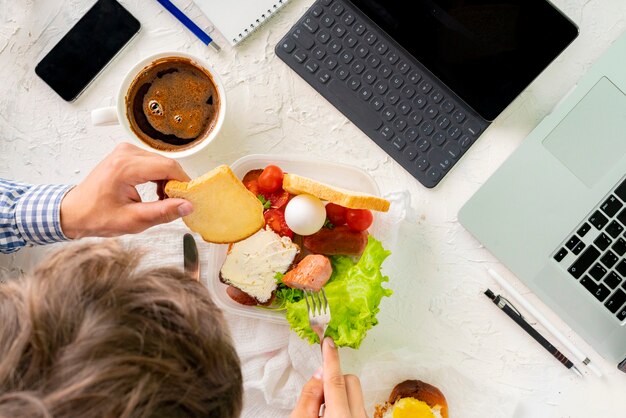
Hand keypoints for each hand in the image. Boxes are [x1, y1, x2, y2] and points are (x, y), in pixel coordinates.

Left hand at [60, 143, 192, 237]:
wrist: (74, 211)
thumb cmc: (96, 216)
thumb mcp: (133, 220)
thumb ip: (163, 212)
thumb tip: (186, 206)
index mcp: (125, 166)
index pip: (168, 167)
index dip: (183, 183)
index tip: (188, 199)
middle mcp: (126, 153)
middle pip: (166, 163)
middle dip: (175, 184)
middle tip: (175, 203)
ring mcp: (125, 151)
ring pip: (162, 162)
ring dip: (167, 181)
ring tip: (162, 200)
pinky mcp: (126, 154)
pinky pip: (153, 162)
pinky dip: (159, 177)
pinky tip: (156, 192)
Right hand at [290, 337, 366, 417]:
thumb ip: (308, 397)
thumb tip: (318, 374)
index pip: (336, 382)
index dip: (330, 359)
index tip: (328, 342)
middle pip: (350, 381)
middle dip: (334, 379)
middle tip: (317, 394)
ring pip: (354, 391)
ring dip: (338, 393)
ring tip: (323, 410)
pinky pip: (356, 403)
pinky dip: (344, 403)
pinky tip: (331, 415)